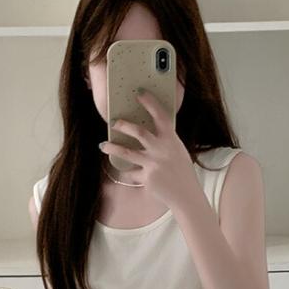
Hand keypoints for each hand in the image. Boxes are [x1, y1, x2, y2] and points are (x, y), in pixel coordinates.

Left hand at [99, 90, 199, 209]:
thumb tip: (148, 134)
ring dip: (112, 148)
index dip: (150, 103)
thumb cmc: (182, 172)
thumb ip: (164, 142)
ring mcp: (153, 164)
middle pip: (138, 132)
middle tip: (114, 122)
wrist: (186, 195)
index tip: (140, 93)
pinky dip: (130, 173)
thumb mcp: (177, 151)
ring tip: (103, 145)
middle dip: (123, 125)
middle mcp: (161, 150)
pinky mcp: (146, 178)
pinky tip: (129, 174)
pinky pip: (132, 173)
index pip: (160, 116)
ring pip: (126, 152)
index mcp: (171, 140)